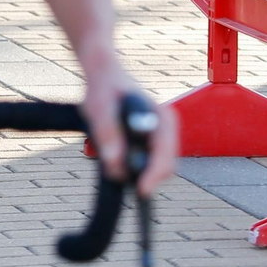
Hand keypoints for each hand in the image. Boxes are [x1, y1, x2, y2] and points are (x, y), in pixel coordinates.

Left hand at [80, 62, 177, 196]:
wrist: (104, 76)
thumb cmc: (104, 89)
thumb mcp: (100, 107)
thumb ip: (108, 132)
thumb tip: (115, 163)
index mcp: (162, 118)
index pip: (165, 154)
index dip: (153, 175)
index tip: (140, 190)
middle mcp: (167, 129)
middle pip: (166, 166)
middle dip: (147, 178)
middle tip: (124, 184)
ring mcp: (161, 136)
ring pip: (158, 167)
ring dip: (140, 173)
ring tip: (115, 170)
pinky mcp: (152, 142)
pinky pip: (149, 162)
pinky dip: (136, 168)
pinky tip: (118, 166)